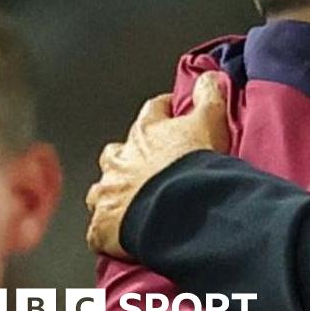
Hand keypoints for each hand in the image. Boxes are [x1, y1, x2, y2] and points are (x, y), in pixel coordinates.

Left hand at [86, 72, 228, 258]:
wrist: (178, 209)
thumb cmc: (193, 167)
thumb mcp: (210, 122)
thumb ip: (210, 96)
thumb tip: (210, 76)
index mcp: (146, 133)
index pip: (153, 111)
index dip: (164, 109)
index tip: (171, 110)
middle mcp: (121, 160)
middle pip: (117, 152)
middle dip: (127, 156)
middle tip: (146, 164)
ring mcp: (109, 193)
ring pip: (102, 189)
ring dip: (113, 192)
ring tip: (129, 201)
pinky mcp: (104, 226)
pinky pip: (100, 229)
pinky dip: (108, 230)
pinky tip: (118, 234)